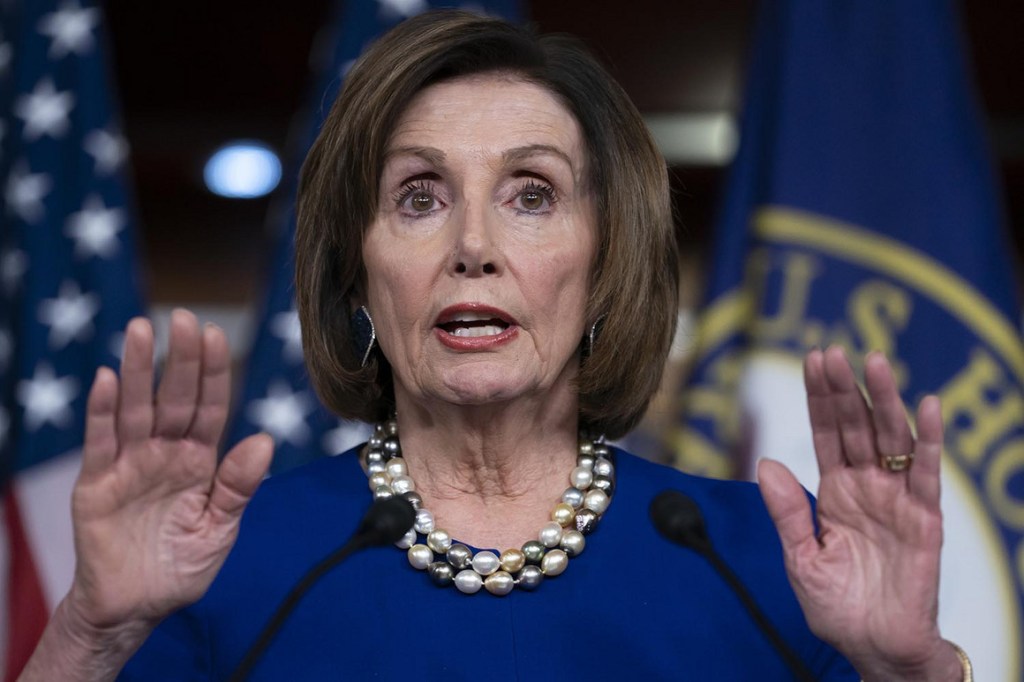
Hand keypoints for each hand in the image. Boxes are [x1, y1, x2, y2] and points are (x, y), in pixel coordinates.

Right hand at [66, 310, 272, 632]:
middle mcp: (164, 454)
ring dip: (139, 371)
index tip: (217, 336)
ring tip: (141, 330)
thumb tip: (264, 440)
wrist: (136, 607)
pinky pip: (100, 443)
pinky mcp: (96, 484)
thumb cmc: (180, 566)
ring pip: (135, 409)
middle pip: (174, 398)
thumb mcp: (219, 528)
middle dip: (180, 359)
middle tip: (184, 318)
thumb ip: (238, 486)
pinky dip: (102, 412)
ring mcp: (129, 465)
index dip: (213, 373)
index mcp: (199, 460)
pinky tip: (108, 380)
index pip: (209, 407)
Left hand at [758, 347, 961, 680]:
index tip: (813, 359)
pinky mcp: (924, 519)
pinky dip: (929, 440)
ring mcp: (896, 500)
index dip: (820, 398)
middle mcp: (866, 487)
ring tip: (875, 362)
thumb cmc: (839, 606)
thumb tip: (766, 462)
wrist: (875, 648)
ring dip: (884, 400)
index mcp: (834, 492)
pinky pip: (927, 474)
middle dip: (844, 389)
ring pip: (891, 439)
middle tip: (834, 351)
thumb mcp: (801, 558)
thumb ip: (786, 512)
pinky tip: (927, 406)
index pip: (826, 434)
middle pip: (856, 427)